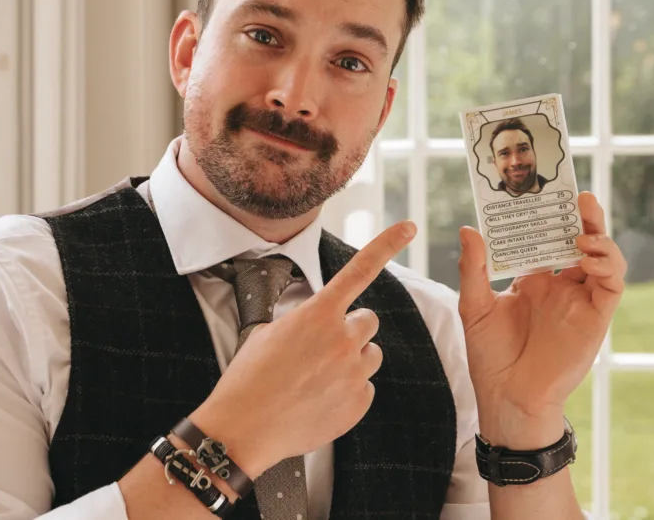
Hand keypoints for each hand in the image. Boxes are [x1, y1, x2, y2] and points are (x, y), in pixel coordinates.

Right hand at [190, 220, 415, 477]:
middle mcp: (343, 338)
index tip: (409, 227)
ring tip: (318, 378)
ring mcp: (354, 371)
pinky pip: (366, 388)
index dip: (388, 244)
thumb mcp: (267, 333)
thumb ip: (300, 321)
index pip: (360, 269)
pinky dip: (348, 392)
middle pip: (368, 320)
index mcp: (318, 313)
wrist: (245, 427)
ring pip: (371, 355)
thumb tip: (310, 323)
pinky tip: (320, 400)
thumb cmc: (249, 379)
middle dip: (351, 329)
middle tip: (324, 347)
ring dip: (352, 360)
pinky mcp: (360, 402)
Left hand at [458, 192, 626, 447]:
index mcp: (532, 278)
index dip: (547, 215)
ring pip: (603, 257)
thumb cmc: (490, 355)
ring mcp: (580, 299)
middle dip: (581, 216)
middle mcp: (560, 285)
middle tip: (576, 194)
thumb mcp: (475, 306)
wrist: (508, 397)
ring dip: (599, 238)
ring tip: (582, 230)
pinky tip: (586, 259)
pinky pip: (612, 285)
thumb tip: (469, 228)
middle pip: (578, 240)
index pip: (545, 237)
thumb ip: (474, 268)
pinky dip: (607, 266)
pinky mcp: (596, 317)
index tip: (542, 190)